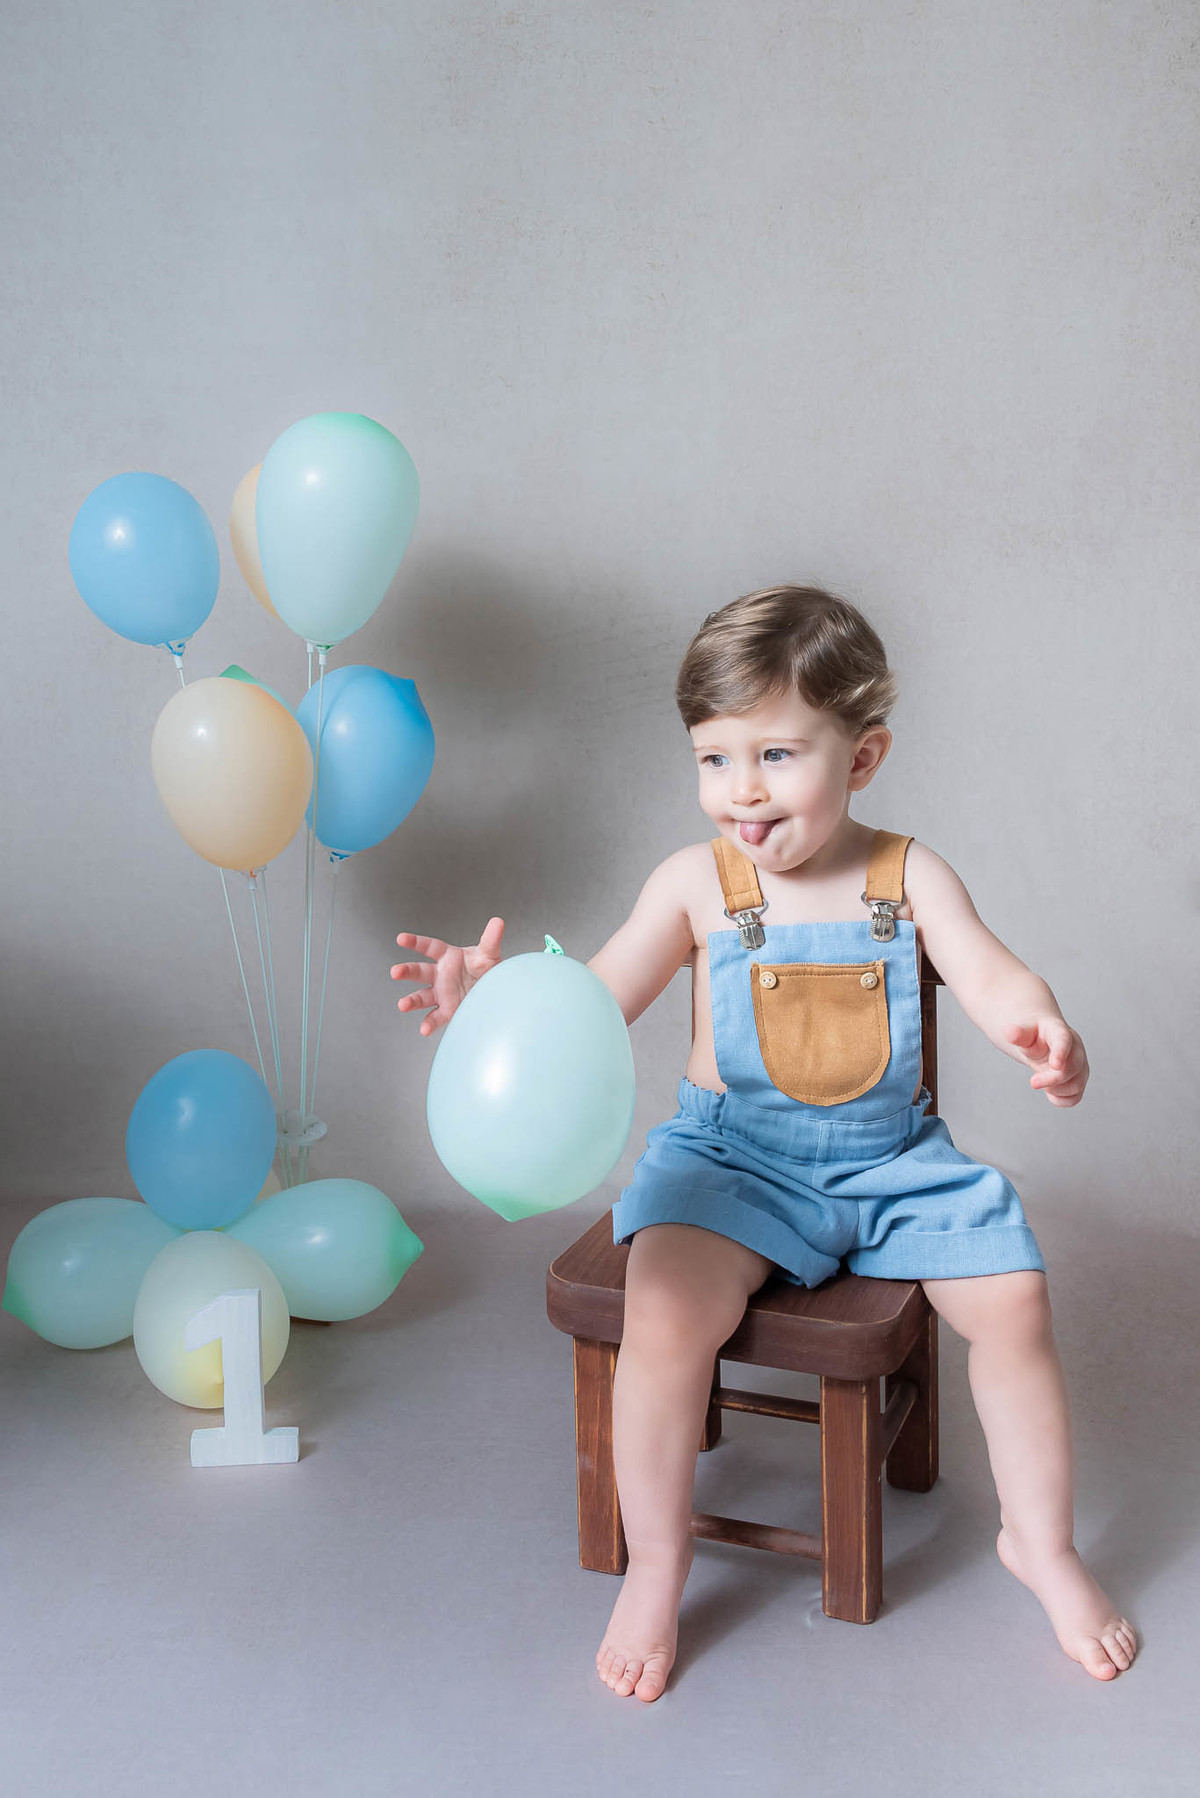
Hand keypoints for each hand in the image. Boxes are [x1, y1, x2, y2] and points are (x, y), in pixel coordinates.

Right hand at [390, 917, 505, 1036]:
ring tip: (403, 1005)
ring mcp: (441, 993)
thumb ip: (491, 939)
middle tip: (395, 972)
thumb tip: (498, 921)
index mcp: (447, 957)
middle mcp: (440, 975)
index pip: (428, 947)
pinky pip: (435, 1017)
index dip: (414, 942)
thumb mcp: (490, 953)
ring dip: (411, 1000)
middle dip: (406, 971)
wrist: (495, 991)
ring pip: (421, 996)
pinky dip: (429, 1023)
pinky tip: (424, 1029)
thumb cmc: (487, 968)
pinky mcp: (447, 1010)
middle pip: (419, 971)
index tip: (401, 938)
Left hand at [1003, 1018, 1088, 1106]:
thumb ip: (1018, 1035)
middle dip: (1053, 1079)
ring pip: (1076, 1085)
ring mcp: (1080, 1067)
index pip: (1064, 1041)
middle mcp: (1075, 1049)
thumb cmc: (1035, 1037)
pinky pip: (1075, 1097)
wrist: (1043, 1041)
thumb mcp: (1024, 1034)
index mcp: (1060, 1033)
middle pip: (1073, 1067)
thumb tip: (1009, 1032)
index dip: (1061, 1053)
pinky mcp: (1078, 1081)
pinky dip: (1060, 1100)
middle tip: (1032, 1082)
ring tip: (1038, 1081)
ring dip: (1056, 1089)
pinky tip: (1048, 1092)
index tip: (1054, 1065)